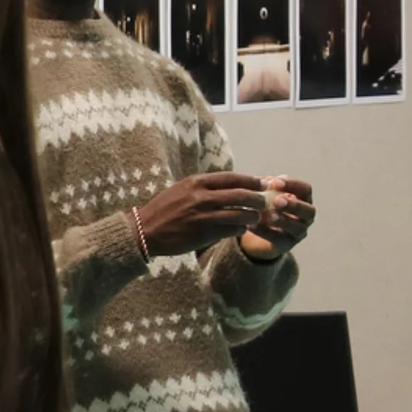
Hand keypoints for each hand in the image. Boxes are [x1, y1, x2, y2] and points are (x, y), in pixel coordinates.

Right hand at [132, 171, 269, 257]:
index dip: (251, 180)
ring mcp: (203, 216)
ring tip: (256, 218)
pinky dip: (239, 229)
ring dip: (252, 217)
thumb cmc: (165, 209)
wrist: (145, 231)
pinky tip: (241, 229)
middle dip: (258, 199)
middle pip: (241, 195)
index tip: (263, 183)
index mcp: (197, 182)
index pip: (232, 178)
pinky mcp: (204, 234)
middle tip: (266, 202)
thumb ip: (205, 186)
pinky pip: (230, 230)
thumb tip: (233, 185)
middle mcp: (201, 196)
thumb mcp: (183, 189)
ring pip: (239, 214)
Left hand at [239, 176, 317, 261]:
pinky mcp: (285, 246)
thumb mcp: (266, 195)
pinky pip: (278, 239)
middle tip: (277, 201)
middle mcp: (306, 217)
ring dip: (283, 220)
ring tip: (269, 215)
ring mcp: (298, 233)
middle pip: (308, 210)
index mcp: (303, 200)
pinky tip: (252, 226)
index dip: (293, 185)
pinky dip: (265, 232)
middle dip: (293, 205)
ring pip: (297, 227)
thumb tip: (267, 181)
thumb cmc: (265, 208)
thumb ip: (267, 187)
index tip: (276, 182)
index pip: (305, 190)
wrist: (256, 235)